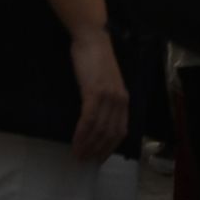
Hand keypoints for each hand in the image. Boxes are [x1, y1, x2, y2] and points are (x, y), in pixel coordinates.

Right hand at [68, 27, 128, 162]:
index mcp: (124, 101)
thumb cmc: (94, 58)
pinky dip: (82, 132)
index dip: (109, 147)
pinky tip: (75, 140)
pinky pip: (89, 118)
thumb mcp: (104, 82)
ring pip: (99, 129)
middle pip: (110, 134)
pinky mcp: (94, 92)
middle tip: (85, 160)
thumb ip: (104, 98)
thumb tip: (94, 117)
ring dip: (88, 145)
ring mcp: (108, 97)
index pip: (120, 131)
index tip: (98, 158)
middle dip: (98, 150)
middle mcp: (119, 102)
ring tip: (78, 154)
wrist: (91, 39)